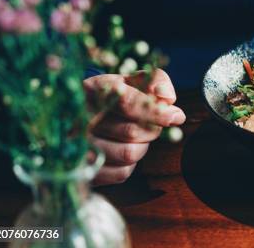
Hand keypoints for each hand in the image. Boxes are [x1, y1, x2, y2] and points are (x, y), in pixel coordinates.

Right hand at [84, 69, 184, 184]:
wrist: (78, 116)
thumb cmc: (115, 96)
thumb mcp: (132, 80)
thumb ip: (155, 80)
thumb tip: (168, 98)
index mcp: (93, 89)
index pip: (127, 102)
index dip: (156, 111)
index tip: (176, 116)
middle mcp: (78, 117)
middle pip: (132, 132)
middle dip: (151, 129)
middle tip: (151, 124)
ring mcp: (76, 146)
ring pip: (128, 154)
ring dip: (142, 146)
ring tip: (134, 136)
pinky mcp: (82, 170)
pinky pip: (121, 173)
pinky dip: (130, 164)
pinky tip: (121, 149)